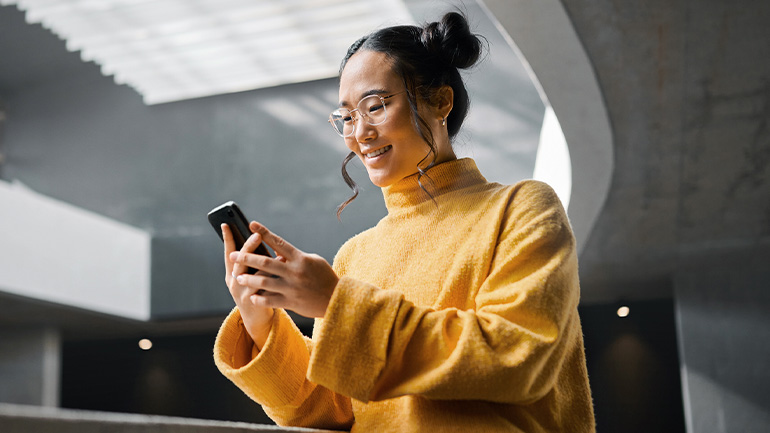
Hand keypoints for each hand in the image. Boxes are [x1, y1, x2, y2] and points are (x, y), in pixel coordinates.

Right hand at [222, 223, 274, 348]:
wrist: (257, 318)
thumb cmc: (255, 291)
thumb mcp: (247, 276)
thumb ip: (251, 262)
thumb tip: (259, 238)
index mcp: (231, 273)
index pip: (228, 253)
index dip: (227, 239)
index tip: (226, 224)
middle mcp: (234, 282)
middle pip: (240, 262)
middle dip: (248, 248)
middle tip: (257, 235)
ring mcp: (243, 293)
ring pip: (253, 275)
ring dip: (266, 263)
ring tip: (278, 253)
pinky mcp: (255, 302)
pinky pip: (265, 288)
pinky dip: (275, 278)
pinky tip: (283, 271)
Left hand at [230, 221, 338, 318]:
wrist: (337, 299)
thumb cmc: (324, 277)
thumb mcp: (313, 261)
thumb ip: (294, 256)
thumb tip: (276, 250)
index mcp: (300, 258)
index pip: (278, 242)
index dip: (264, 232)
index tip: (251, 224)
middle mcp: (294, 272)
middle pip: (265, 262)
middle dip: (247, 257)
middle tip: (233, 255)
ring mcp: (292, 288)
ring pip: (264, 281)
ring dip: (248, 278)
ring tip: (238, 276)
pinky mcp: (291, 302)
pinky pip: (270, 300)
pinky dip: (259, 298)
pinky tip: (251, 296)